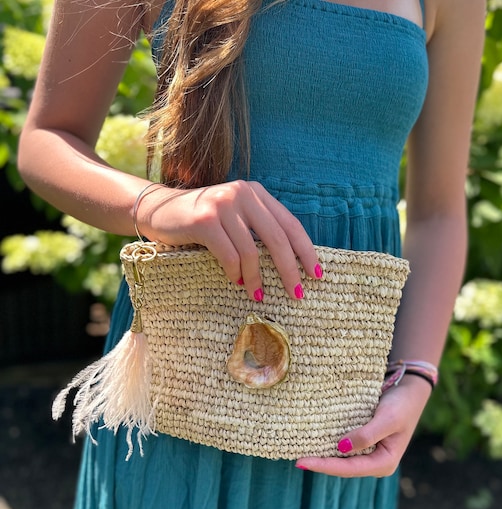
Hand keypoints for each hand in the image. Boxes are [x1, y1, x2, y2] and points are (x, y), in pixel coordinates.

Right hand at [136, 180, 320, 300]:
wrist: (159, 210)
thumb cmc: (203, 222)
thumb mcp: (236, 218)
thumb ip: (258, 230)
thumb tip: (290, 263)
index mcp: (256, 193)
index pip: (290, 224)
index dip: (306, 251)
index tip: (316, 274)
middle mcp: (243, 193)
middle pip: (277, 238)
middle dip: (290, 270)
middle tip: (297, 294)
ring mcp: (222, 204)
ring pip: (251, 251)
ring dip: (257, 279)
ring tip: (258, 295)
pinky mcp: (204, 220)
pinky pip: (229, 255)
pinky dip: (235, 273)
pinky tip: (236, 282)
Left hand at [295, 376, 431, 477]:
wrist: (410, 391)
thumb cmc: (402, 405)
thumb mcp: (387, 419)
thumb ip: (366, 435)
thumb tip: (340, 448)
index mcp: (383, 463)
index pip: (348, 469)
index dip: (324, 466)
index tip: (301, 462)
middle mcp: (375, 462)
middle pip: (342, 467)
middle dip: (321, 464)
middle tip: (296, 459)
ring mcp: (370, 453)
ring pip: (341, 459)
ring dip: (323, 455)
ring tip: (300, 452)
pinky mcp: (364, 443)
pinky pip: (344, 448)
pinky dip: (329, 444)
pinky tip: (314, 440)